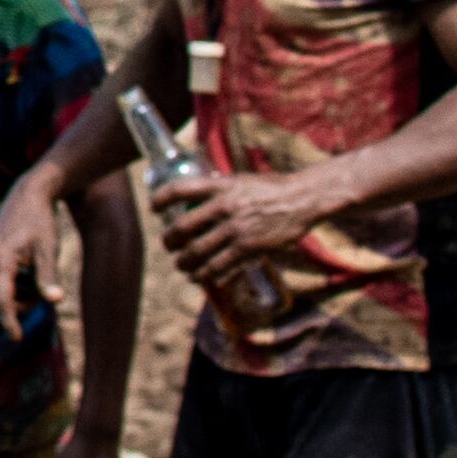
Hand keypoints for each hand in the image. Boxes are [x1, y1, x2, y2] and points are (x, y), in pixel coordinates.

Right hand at [0, 175, 59, 338]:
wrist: (27, 195)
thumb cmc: (40, 220)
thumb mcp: (48, 249)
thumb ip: (48, 277)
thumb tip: (55, 301)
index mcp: (0, 262)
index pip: (2, 300)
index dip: (9, 321)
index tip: (17, 339)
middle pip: (4, 298)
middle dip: (24, 303)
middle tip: (48, 290)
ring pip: (3, 291)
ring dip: (22, 294)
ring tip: (41, 277)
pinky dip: (12, 287)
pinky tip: (7, 288)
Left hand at [157, 171, 328, 287]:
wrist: (302, 199)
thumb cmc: (270, 188)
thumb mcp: (240, 180)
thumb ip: (218, 188)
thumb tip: (196, 193)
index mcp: (219, 186)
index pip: (178, 189)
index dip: (160, 200)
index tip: (154, 209)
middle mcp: (224, 206)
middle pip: (182, 227)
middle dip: (169, 240)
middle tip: (168, 245)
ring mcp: (236, 229)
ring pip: (197, 252)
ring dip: (183, 263)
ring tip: (181, 266)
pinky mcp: (248, 248)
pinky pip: (218, 267)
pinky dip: (205, 275)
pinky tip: (200, 277)